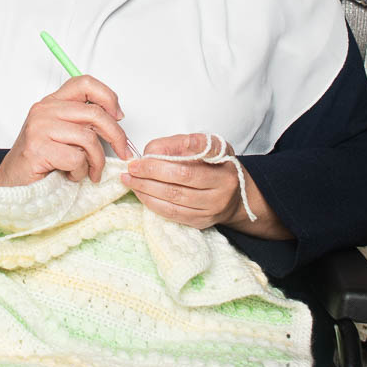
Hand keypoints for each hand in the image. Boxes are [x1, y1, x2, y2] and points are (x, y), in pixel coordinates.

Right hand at [0, 75, 128, 186]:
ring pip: (89, 139)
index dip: (108, 97)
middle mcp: (45, 110)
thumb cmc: (40, 161)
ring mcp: (39, 128)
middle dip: (116, 136)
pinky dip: (80, 172)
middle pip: (95, 113)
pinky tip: (70, 175)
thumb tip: (116, 121)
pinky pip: (76, 158)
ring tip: (89, 171)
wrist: (10, 183)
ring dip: (96, 161)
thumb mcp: (63, 134)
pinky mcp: (38, 148)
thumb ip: (82, 122)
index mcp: (53, 102)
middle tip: (122, 152)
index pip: (85, 83)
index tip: (118, 116)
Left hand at [123, 133, 292, 237]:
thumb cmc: (218, 167)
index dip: (166, 157)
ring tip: (129, 180)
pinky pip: (172, 213)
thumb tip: (152, 149)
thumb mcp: (210, 147)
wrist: (237, 197)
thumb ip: (183, 143)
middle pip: (180, 180)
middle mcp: (221, 189)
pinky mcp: (201, 222)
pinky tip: (140, 193)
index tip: (145, 153)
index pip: (192, 160)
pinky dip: (152, 202)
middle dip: (151, 172)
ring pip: (173, 199)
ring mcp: (211, 208)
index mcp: (224, 166)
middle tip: (132, 167)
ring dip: (146, 189)